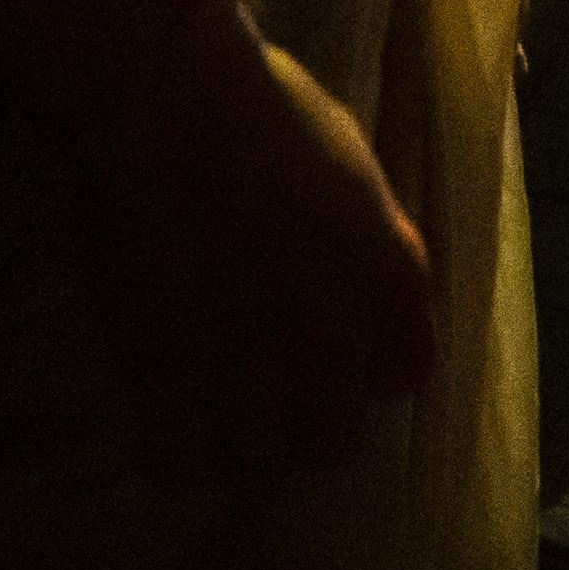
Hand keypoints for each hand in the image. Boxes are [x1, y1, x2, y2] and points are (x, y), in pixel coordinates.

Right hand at [34, 0, 437, 482]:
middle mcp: (334, 348)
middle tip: (268, 379)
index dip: (372, 366)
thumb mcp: (355, 168)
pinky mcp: (168, 384)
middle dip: (307, 418)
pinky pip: (177, 463)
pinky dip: (169, 445)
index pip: (408, 375)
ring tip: (210, 396)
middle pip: (336, 440)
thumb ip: (377, 239)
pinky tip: (160, 406)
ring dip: (237, 436)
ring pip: (257, 459)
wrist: (170, 106)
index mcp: (391, 290)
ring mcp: (251, 375)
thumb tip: (381, 274)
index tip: (341, 346)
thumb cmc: (268, 108)